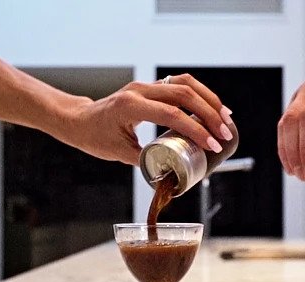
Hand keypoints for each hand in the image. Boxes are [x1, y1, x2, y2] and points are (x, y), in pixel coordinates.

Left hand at [61, 74, 234, 164]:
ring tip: (225, 120)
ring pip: (186, 83)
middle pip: (184, 94)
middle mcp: (140, 91)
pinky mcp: (152, 87)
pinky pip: (181, 84)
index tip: (212, 145)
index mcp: (130, 106)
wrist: (79, 120)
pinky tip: (213, 108)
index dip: (196, 130)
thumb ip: (147, 161)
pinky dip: (200, 94)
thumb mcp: (119, 153)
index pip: (171, 114)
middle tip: (224, 135)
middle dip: (210, 115)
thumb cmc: (94, 136)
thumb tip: (173, 174)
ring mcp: (146, 86)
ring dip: (209, 100)